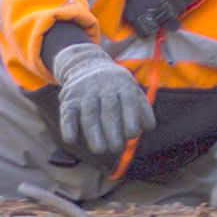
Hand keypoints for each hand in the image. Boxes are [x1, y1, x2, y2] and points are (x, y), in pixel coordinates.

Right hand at [51, 41, 154, 158]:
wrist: (86, 65)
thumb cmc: (115, 87)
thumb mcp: (132, 90)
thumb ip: (142, 109)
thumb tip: (148, 127)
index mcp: (123, 84)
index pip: (128, 100)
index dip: (130, 117)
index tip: (132, 135)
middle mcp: (104, 86)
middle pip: (109, 108)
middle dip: (112, 129)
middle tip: (116, 148)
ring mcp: (85, 93)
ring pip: (89, 113)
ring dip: (93, 132)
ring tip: (99, 151)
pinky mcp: (69, 100)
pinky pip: (67, 113)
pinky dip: (68, 126)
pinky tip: (71, 140)